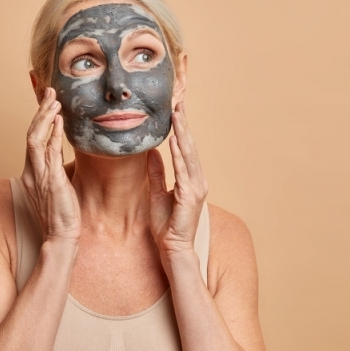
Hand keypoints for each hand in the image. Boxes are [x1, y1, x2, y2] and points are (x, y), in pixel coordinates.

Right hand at [21, 88, 80, 243]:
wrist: (61, 237)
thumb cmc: (62, 214)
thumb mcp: (58, 185)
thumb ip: (56, 167)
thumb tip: (62, 151)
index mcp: (31, 172)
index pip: (33, 139)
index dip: (40, 119)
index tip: (49, 103)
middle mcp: (31, 171)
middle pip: (31, 133)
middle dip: (40, 110)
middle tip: (50, 91)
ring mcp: (38, 175)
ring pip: (36, 138)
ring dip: (45, 116)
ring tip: (54, 99)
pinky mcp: (50, 181)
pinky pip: (48, 152)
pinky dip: (53, 134)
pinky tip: (59, 120)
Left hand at [147, 102, 207, 255]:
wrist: (172, 248)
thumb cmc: (166, 225)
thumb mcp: (156, 193)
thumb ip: (156, 172)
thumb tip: (152, 151)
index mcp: (191, 180)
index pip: (186, 150)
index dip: (181, 129)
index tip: (175, 110)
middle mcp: (197, 181)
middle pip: (190, 147)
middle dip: (184, 124)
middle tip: (178, 102)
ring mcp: (196, 188)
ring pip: (189, 155)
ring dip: (182, 133)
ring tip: (177, 114)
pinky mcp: (190, 196)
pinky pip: (183, 171)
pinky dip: (178, 154)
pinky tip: (173, 140)